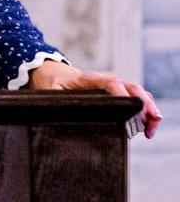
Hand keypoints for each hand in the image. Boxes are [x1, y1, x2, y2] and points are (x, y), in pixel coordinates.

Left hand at [28, 60, 162, 138]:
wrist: (52, 72)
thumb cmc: (51, 83)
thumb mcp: (49, 92)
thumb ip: (56, 102)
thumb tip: (62, 116)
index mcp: (87, 79)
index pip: (109, 81)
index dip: (120, 92)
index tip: (130, 104)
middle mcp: (103, 79)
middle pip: (129, 86)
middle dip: (142, 101)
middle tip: (150, 119)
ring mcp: (111, 85)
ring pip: (135, 92)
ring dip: (147, 107)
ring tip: (151, 128)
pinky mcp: (115, 92)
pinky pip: (134, 98)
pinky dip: (144, 109)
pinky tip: (148, 125)